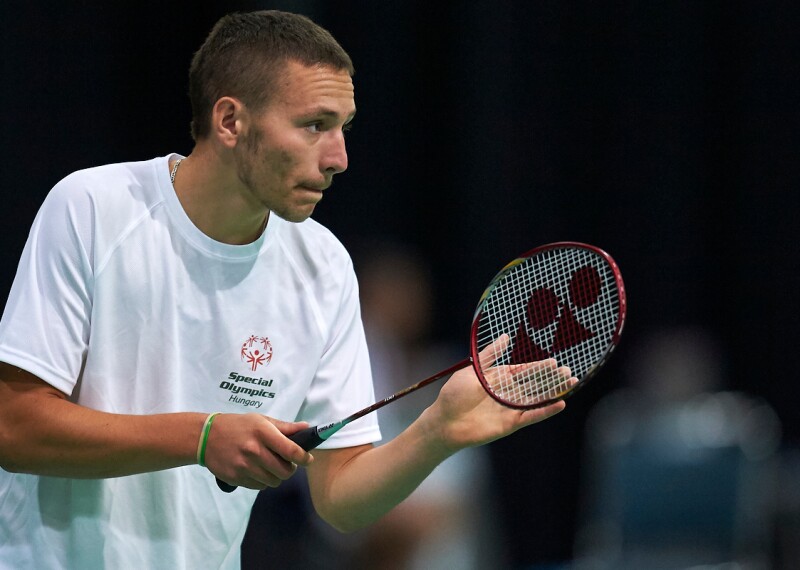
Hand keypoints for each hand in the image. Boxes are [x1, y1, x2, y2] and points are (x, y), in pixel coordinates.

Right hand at [203, 413, 313, 489]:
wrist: (206, 437)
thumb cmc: (238, 426)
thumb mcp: (260, 420)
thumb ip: (285, 427)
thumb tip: (306, 428)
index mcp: (263, 432)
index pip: (291, 450)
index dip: (304, 458)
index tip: (308, 459)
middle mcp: (254, 450)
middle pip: (284, 471)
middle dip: (290, 469)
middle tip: (286, 463)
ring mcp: (244, 466)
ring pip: (273, 481)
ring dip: (276, 476)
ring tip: (270, 466)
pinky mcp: (236, 478)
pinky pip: (259, 487)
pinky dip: (262, 481)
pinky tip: (257, 470)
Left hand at [424, 335, 575, 452]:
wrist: (444, 423)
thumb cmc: (454, 395)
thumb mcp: (473, 370)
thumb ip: (491, 355)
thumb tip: (506, 336)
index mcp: (497, 379)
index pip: (523, 371)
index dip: (538, 367)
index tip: (554, 362)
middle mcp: (506, 393)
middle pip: (534, 384)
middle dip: (551, 378)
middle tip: (568, 371)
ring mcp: (509, 408)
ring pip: (537, 399)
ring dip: (553, 392)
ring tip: (571, 384)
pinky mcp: (510, 423)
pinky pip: (532, 416)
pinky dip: (546, 411)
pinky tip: (560, 404)